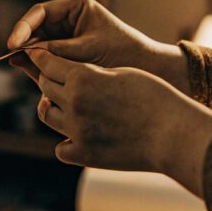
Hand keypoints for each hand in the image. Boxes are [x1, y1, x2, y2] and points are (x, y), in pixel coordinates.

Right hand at [6, 0, 188, 92]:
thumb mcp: (86, 51)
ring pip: (39, 46)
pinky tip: (33, 74)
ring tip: (23, 67)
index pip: (41, 13)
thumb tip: (23, 54)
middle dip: (24, 44)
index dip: (24, 27)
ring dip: (30, 56)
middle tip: (12, 58)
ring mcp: (67, 37)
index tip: (14, 43)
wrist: (148, 70)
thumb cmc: (124, 53)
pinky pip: (47, 60)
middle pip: (36, 29)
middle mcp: (69, 19)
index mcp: (76, 6)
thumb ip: (55, 52)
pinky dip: (39, 68)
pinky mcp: (68, 56)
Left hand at [29, 48, 211, 195]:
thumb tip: (73, 76)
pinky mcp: (84, 155)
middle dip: (49, 80)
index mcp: (82, 77)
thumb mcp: (121, 73)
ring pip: (47, 115)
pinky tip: (81, 135)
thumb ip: (92, 74)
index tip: (38, 56)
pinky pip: (61, 147)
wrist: (173, 133)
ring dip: (54, 108)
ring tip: (68, 106)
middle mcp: (73, 103)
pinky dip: (68, 140)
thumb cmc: (154, 96)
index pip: (47, 63)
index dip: (42, 58)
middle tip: (56, 78)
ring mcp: (76, 131)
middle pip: (45, 86)